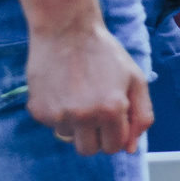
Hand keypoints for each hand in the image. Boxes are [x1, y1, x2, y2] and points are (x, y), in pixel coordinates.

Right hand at [27, 23, 153, 154]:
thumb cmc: (105, 54)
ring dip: (75, 123)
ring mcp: (58, 115)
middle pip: (89, 150)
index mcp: (111, 110)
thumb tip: (130, 149)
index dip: (115, 134)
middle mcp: (84, 116)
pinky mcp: (38, 110)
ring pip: (69, 137)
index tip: (112, 119)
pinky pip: (51, 124)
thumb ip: (141, 116)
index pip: (113, 147)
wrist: (66, 30)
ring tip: (78, 94)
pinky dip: (58, 112)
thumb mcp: (135, 80)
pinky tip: (62, 89)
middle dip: (95, 136)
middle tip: (95, 111)